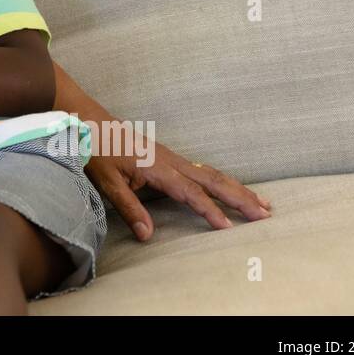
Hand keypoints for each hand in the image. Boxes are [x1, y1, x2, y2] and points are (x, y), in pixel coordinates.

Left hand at [85, 133, 273, 240]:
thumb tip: (148, 235)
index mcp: (158, 168)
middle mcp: (170, 161)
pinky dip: (221, 180)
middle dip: (240, 198)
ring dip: (237, 188)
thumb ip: (128, 207)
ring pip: (212, 173)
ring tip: (261, 203)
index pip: (191, 193)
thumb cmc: (96, 149)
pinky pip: (202, 169)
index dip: (209, 210)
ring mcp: (171, 157)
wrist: (88, 119)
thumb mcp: (107, 181)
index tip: (228, 227)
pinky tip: (231, 188)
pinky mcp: (168, 157)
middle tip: (265, 214)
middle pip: (212, 180)